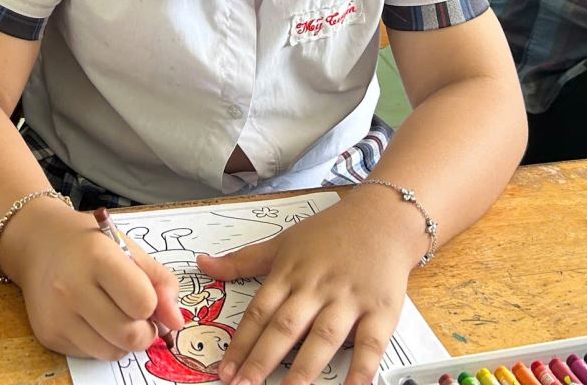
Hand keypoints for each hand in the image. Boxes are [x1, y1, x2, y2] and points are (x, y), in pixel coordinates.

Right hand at [5, 201, 181, 359]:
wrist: (38, 243)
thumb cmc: (88, 243)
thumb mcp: (128, 248)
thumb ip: (159, 281)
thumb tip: (176, 322)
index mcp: (97, 257)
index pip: (143, 302)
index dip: (153, 303)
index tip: (146, 295)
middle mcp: (72, 288)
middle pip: (130, 335)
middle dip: (145, 331)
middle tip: (139, 315)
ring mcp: (58, 315)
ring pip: (112, 353)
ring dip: (123, 341)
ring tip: (116, 316)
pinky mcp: (49, 335)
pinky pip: (91, 354)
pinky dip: (101, 343)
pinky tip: (92, 319)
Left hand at [200, 189, 421, 384]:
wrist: (383, 217)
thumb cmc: (330, 232)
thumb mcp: (283, 242)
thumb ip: (243, 260)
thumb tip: (202, 264)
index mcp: (289, 273)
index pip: (259, 312)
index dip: (240, 343)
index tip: (224, 370)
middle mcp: (316, 288)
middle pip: (284, 327)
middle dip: (261, 360)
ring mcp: (348, 299)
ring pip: (322, 337)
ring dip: (303, 369)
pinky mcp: (381, 310)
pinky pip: (371, 344)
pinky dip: (362, 370)